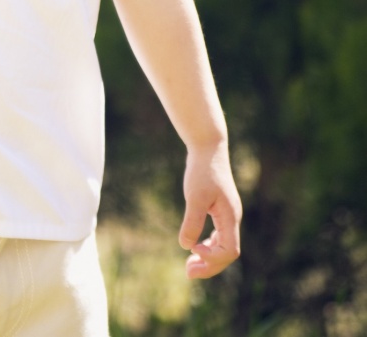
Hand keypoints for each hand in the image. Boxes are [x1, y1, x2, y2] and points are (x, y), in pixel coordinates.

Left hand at [179, 140, 241, 278]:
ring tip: (189, 266)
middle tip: (188, 273)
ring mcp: (227, 215)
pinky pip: (218, 236)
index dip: (212, 257)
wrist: (207, 147)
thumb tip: (187, 247)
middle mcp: (232, 219)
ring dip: (207, 259)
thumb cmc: (202, 170)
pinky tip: (194, 247)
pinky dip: (207, 246)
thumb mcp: (195, 196)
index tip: (193, 250)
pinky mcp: (219, 209)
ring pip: (222, 246)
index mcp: (230, 217)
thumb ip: (192, 221)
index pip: (229, 251)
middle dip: (209, 266)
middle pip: (226, 254)